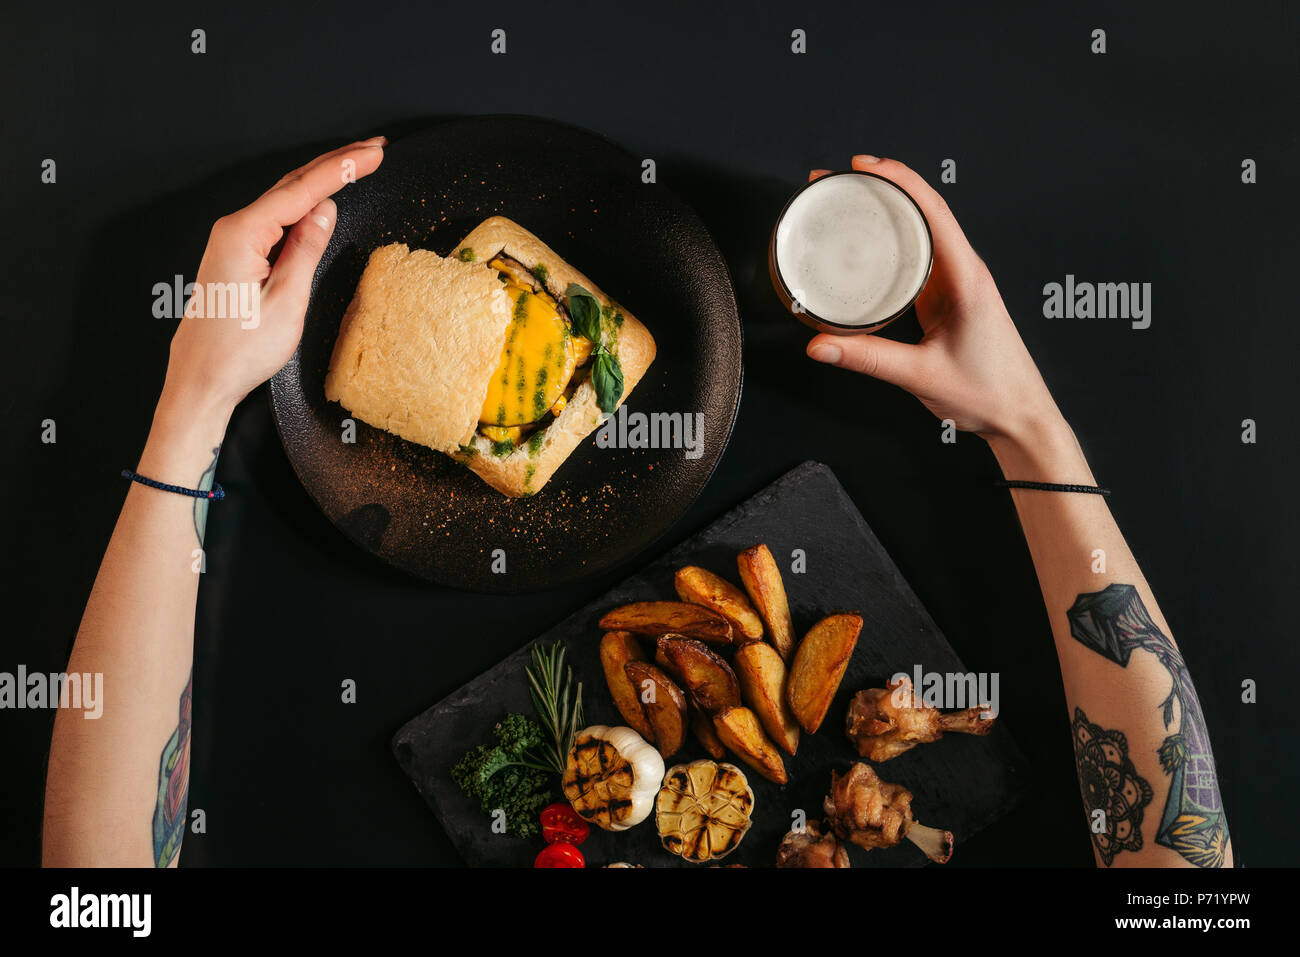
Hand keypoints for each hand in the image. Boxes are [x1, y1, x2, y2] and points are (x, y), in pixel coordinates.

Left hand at [161, 137, 385, 417]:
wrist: (201, 378)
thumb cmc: (238, 351)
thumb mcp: (286, 301)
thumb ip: (306, 250)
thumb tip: (325, 210)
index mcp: (244, 234)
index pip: (303, 190)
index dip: (343, 168)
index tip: (374, 154)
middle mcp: (233, 229)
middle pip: (293, 184)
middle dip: (336, 163)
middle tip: (374, 149)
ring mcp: (233, 240)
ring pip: (285, 199)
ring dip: (322, 181)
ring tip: (357, 164)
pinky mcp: (237, 254)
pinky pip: (276, 219)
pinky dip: (304, 205)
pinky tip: (322, 200)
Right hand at [805, 155, 1063, 445]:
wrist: (1019, 416)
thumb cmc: (989, 393)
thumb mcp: (921, 375)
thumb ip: (868, 358)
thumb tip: (819, 343)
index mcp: (967, 278)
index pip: (933, 210)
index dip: (898, 179)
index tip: (862, 165)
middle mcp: (964, 271)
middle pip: (923, 208)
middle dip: (881, 185)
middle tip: (837, 179)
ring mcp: (955, 282)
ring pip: (920, 229)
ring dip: (885, 209)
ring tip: (844, 200)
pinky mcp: (946, 296)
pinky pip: (917, 255)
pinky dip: (890, 240)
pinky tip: (865, 241)